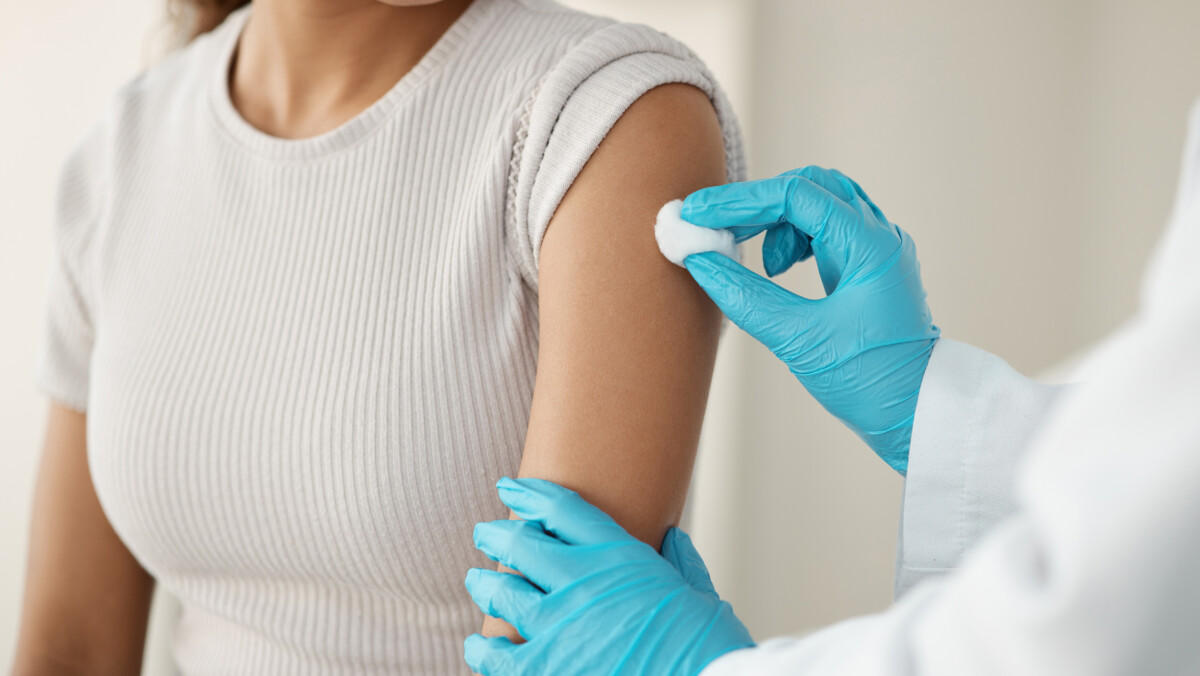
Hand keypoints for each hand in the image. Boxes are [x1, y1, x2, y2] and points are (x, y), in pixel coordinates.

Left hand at [464, 477, 752, 675]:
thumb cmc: (706, 645)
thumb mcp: (700, 594)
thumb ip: (681, 564)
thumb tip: (673, 541)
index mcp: (618, 555)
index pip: (561, 508)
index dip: (529, 494)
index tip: (510, 489)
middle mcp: (581, 582)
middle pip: (520, 543)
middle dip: (496, 535)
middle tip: (485, 534)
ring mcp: (558, 627)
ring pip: (502, 592)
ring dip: (485, 584)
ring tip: (478, 581)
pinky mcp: (545, 670)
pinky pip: (497, 655)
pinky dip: (483, 648)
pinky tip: (479, 645)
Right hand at [682, 166, 938, 472]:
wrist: (918, 416)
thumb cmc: (871, 382)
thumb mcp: (800, 341)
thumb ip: (746, 297)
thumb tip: (699, 260)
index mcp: (871, 246)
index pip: (796, 195)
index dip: (740, 201)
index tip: (697, 212)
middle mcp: (879, 237)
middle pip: (810, 186)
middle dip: (757, 203)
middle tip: (714, 228)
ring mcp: (876, 250)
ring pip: (817, 204)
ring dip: (775, 222)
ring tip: (756, 263)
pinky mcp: (867, 268)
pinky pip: (824, 230)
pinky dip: (791, 239)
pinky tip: (776, 270)